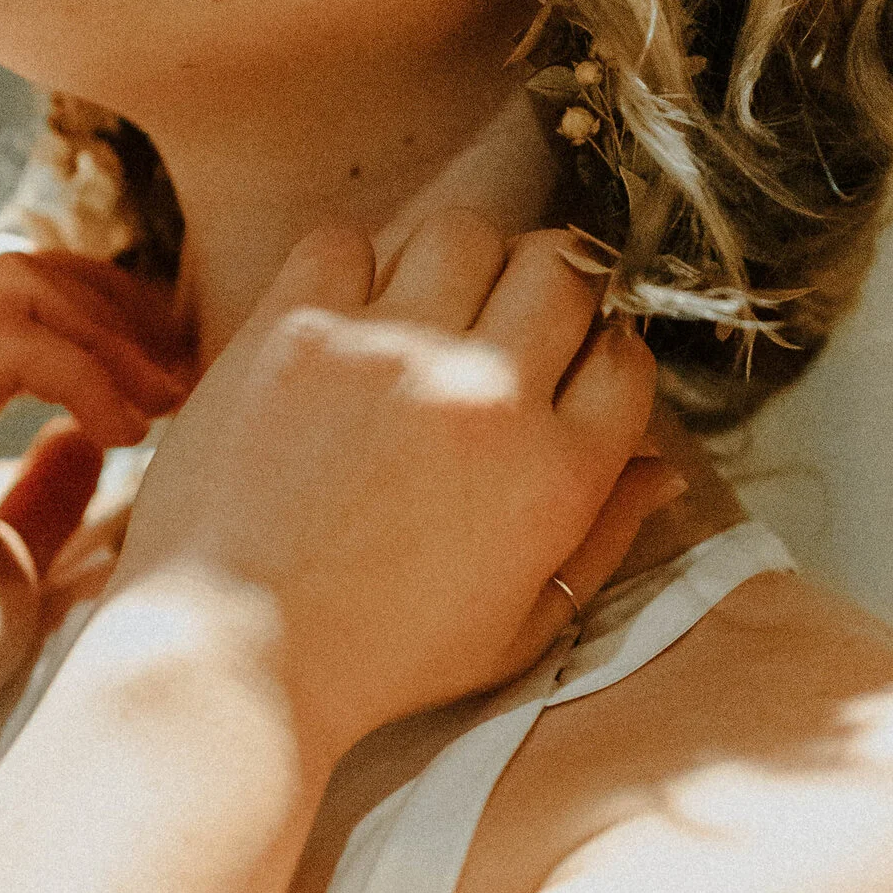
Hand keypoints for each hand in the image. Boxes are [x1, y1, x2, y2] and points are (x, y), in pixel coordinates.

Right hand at [0, 239, 195, 756]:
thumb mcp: (14, 563)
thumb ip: (48, 496)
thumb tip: (96, 443)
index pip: (17, 302)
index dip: (105, 320)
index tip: (176, 382)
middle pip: (17, 268)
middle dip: (115, 307)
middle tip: (185, 377)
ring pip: (8, 279)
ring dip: (103, 329)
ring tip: (163, 403)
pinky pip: (1, 335)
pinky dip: (76, 369)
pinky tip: (123, 431)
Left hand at [107, 209, 673, 761]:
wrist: (230, 655)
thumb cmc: (374, 659)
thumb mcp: (518, 630)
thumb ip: (602, 542)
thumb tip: (663, 471)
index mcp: (555, 476)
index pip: (627, 359)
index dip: (605, 355)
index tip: (569, 370)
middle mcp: (485, 397)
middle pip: (563, 270)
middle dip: (551, 289)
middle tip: (507, 325)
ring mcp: (387, 353)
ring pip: (465, 233)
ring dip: (458, 265)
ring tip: (426, 315)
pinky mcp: (294, 332)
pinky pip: (345, 241)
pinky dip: (352, 268)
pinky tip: (343, 323)